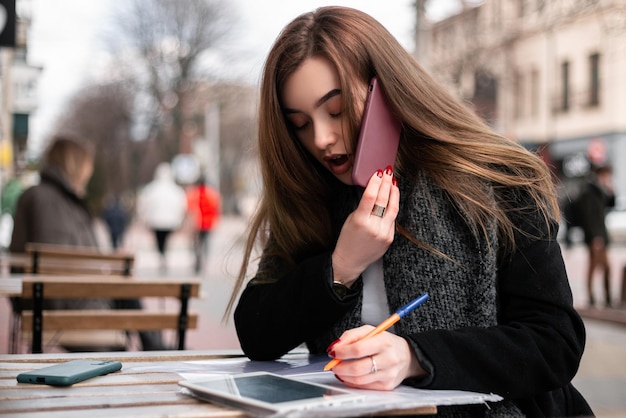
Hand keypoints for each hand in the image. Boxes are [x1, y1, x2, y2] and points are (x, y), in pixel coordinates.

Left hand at [327, 325, 426, 390]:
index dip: (342, 352)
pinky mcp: (387, 386)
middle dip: (339, 367)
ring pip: (359, 380)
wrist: (407, 356)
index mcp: (384, 342)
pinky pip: (364, 386)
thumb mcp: (371, 331)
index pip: (358, 349)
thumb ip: (351, 335)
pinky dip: (352, 382)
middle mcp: (388, 359)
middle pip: (357, 368)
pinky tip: (350, 375)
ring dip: (344, 375)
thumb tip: (336, 346)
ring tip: (339, 369)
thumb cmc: (386, 342)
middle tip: (332, 364)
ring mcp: (388, 374)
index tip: (333, 352)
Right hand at [332, 166, 398, 284]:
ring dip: (394, 193)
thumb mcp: (350, 220)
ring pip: (393, 208)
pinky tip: (392, 198)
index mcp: (360, 221)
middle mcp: (373, 227)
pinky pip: (393, 219)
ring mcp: (384, 233)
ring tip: (393, 182)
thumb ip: (363, 207)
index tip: (378, 173)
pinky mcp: (390, 238)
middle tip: (388, 172)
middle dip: (386, 183)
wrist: (350, 261)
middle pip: (383, 200)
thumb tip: (374, 191)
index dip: (375, 182)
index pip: (370, 196)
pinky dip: (393, 207)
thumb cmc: (347, 240)